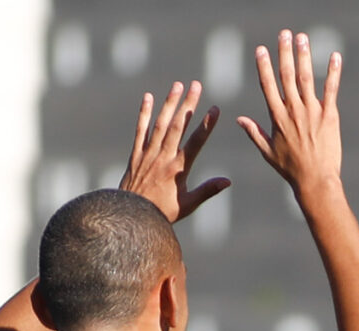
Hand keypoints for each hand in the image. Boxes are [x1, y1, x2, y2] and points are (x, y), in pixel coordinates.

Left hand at [119, 81, 228, 224]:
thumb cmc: (162, 213)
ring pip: (160, 125)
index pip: (196, 143)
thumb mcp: (187, 205)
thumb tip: (227, 181)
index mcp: (178, 169)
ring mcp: (148, 155)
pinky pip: (140, 131)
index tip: (215, 109)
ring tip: (178, 85)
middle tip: (196, 85)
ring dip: (169, 103)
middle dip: (188, 104)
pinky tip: (148, 97)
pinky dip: (144, 114)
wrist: (131, 217)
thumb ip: (207, 191)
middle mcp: (163, 158)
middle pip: (177, 126)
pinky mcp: (136, 155)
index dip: (206, 125)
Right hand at [236, 31, 343, 202]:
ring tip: (302, 37)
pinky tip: (334, 56)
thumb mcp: (267, 151)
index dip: (264, 66)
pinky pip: (331, 89)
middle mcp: (292, 110)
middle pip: (287, 76)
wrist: (314, 180)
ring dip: (304, 56)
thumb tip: (239, 119)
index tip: (261, 49)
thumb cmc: (290, 169)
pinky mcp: (329, 115)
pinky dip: (333, 72)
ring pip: (306, 78)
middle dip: (284, 53)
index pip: (268, 86)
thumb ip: (254, 132)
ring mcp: (311, 111)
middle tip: (284, 34)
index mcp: (276, 117)